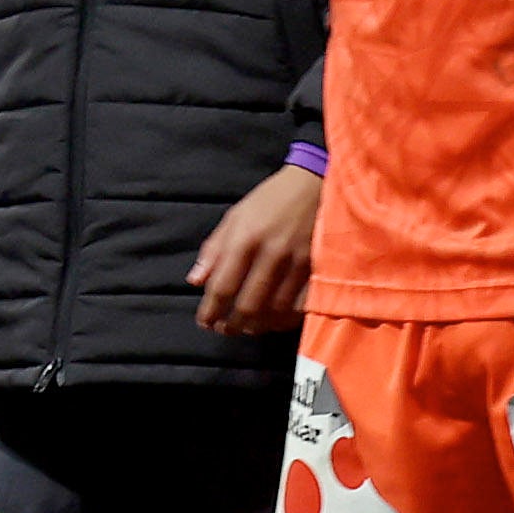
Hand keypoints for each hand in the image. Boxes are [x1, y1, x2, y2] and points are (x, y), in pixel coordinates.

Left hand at [191, 162, 323, 334]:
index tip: (204, 322)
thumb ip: (214, 250)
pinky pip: (301, 305)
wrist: (315, 182)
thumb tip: (195, 281)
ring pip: (275, 310)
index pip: (222, 287)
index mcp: (245, 239)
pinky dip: (286, 319)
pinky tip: (276, 321)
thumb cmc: (271, 199)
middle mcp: (271, 254)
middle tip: (225, 330)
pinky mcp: (318, 267)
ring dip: (258, 325)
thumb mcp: (235, 216)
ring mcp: (297, 263)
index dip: (210, 310)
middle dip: (233, 324)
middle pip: (249, 304)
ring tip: (248, 328)